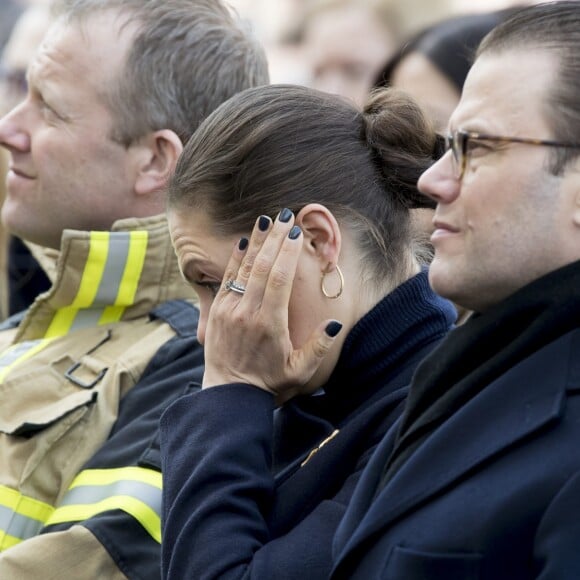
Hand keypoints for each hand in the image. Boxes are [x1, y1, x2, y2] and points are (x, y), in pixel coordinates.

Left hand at [201, 209, 342, 400]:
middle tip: (285, 215)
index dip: (288, 253)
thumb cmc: (269, 383)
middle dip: (275, 238)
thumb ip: (319, 347)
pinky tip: (243, 241)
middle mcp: (247, 312)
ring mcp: (229, 309)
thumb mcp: (300, 373)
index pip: (280, 279)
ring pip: (243, 267)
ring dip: (256, 241)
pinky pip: (226, 277)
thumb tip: (335, 322)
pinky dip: (235, 258)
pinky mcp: (216, 311)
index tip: (296, 234)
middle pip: (263, 266)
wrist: (228, 395)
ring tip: (266, 219)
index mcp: (270, 324)